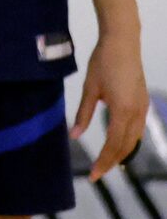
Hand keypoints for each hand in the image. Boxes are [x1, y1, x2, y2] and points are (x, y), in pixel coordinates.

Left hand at [75, 34, 146, 178]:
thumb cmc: (102, 62)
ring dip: (122, 153)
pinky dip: (129, 142)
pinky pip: (138, 130)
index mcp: (123, 111)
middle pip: (126, 146)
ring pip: (134, 140)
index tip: (94, 175)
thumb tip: (74, 135)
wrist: (123, 43)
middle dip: (112, 162)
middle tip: (97, 174)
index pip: (114, 145)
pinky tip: (121, 146)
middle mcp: (137, 113)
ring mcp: (143, 108)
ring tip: (109, 165)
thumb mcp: (89, 88)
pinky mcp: (143, 103)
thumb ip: (83, 114)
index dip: (104, 162)